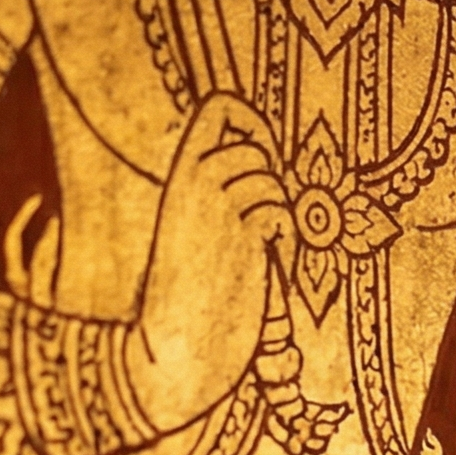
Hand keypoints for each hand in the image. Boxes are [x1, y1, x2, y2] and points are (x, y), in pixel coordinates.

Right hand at [128, 95, 291, 432]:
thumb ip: (217, 203)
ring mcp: (218, 207)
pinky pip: (280, 211)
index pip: (220, 109)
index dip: (253, 122)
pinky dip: (286, 235)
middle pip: (253, 142)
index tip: (264, 157)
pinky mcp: (242, 237)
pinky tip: (272, 260)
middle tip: (268, 219)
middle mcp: (195, 182)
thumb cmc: (183, 299)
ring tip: (268, 247)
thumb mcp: (192, 235)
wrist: (169, 345)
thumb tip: (264, 193)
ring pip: (269, 178)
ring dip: (279, 212)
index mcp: (179, 176)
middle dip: (272, 176)